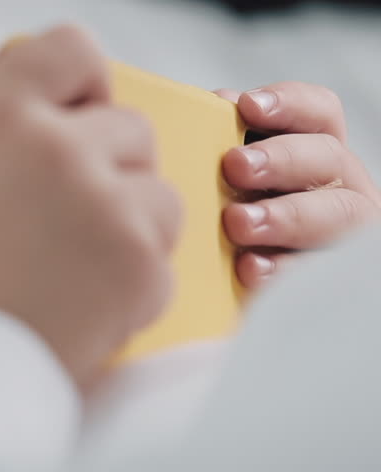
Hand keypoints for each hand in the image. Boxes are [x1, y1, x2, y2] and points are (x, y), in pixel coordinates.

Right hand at [0, 25, 181, 385]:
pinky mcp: (138, 265)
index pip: (73, 49)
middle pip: (126, 124)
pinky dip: (131, 284)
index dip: (79, 85)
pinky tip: (77, 306)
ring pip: (156, 189)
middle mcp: (56, 148)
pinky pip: (162, 254)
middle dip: (104, 167)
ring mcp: (104, 205)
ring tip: (66, 271)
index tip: (66, 123)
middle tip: (53, 224)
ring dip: (127, 224)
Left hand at [216, 83, 380, 289]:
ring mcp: (343, 231)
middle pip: (326, 158)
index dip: (289, 104)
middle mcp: (339, 186)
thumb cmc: (235, 216)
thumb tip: (215, 104)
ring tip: (238, 222)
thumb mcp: (235, 180)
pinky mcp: (329, 274)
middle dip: (281, 159)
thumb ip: (231, 143)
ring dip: (285, 215)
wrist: (239, 281)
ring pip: (334, 213)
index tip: (248, 106)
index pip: (319, 114)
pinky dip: (284, 268)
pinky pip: (318, 269)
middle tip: (235, 165)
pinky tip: (250, 268)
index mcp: (316, 152)